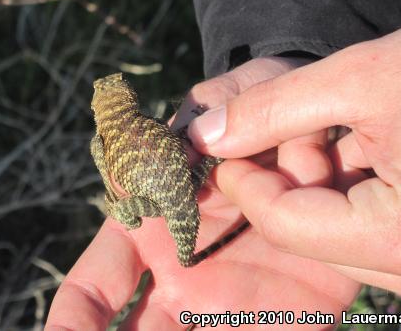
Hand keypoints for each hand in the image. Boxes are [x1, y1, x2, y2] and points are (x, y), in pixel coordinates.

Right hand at [46, 58, 359, 329]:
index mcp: (153, 226)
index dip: (75, 315)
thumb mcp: (239, 93)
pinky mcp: (290, 314)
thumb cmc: (265, 108)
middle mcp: (184, 271)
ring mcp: (233, 299)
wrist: (325, 134)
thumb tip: (195, 136)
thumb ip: (215, 104)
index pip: (97, 282)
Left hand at [188, 20, 400, 306]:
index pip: (285, 223)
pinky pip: (380, 237)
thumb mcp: (364, 76)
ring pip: (345, 238)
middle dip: (286, 181)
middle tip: (293, 128)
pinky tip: (369, 150)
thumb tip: (207, 135)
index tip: (223, 144)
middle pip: (313, 236)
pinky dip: (358, 196)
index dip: (243, 180)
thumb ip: (274, 109)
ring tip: (344, 130)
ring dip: (323, 186)